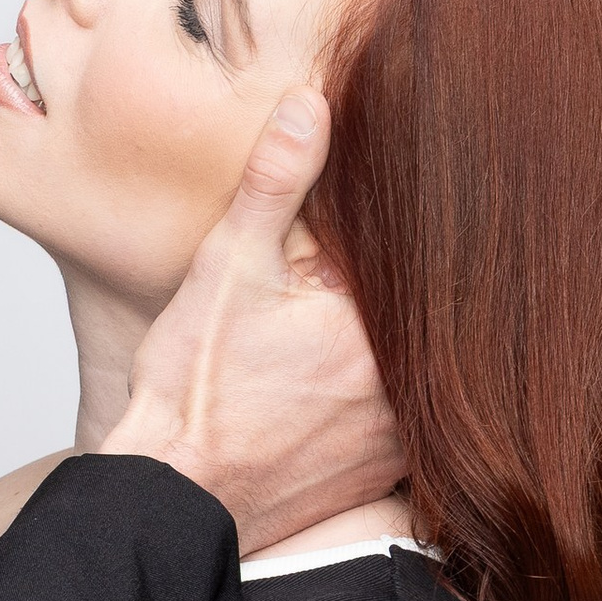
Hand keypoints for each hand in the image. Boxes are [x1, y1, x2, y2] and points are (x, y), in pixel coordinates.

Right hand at [99, 90, 402, 556]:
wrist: (176, 495)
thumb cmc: (193, 391)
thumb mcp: (228, 268)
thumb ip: (276, 184)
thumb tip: (313, 105)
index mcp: (379, 324)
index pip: (418, 255)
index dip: (399, 232)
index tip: (377, 229)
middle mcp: (408, 384)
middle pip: (425, 314)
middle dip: (397, 292)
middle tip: (342, 294)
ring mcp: (405, 434)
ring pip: (423, 367)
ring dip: (404, 347)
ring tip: (341, 338)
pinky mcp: (391, 470)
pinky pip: (415, 420)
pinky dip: (391, 396)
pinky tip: (344, 385)